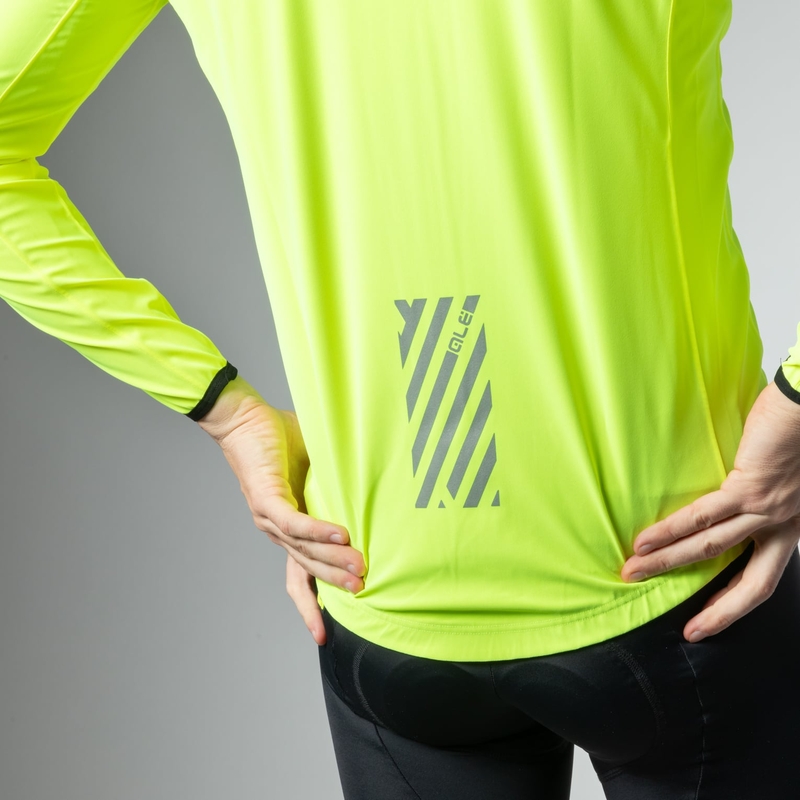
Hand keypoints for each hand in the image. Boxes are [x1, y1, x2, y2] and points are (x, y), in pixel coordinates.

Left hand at [197, 377, 365, 633]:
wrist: (242, 417)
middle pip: (306, 568)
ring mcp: (269, 517)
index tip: (322, 635)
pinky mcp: (267, 499)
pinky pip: (295, 522)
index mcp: (287, 526)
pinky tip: (342, 536)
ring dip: (332, 561)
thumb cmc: (277, 439)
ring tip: (361, 568)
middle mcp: (276, 529)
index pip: (300, 574)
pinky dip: (318, 531)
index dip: (310, 605)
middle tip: (364, 592)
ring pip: (304, 549)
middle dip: (334, 584)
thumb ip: (338, 485)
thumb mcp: (316, 468)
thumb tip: (370, 491)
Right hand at [621, 379, 799, 642]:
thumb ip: (761, 494)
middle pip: (750, 581)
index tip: (707, 623)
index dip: (736, 605)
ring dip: (669, 562)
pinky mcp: (748, 488)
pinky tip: (646, 539)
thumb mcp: (787, 476)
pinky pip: (703, 516)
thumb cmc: (798, 430)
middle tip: (689, 630)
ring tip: (634, 571)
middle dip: (718, 611)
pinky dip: (671, 529)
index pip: (764, 577)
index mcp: (793, 525)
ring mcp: (768, 509)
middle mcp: (785, 525)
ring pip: (713, 548)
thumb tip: (725, 499)